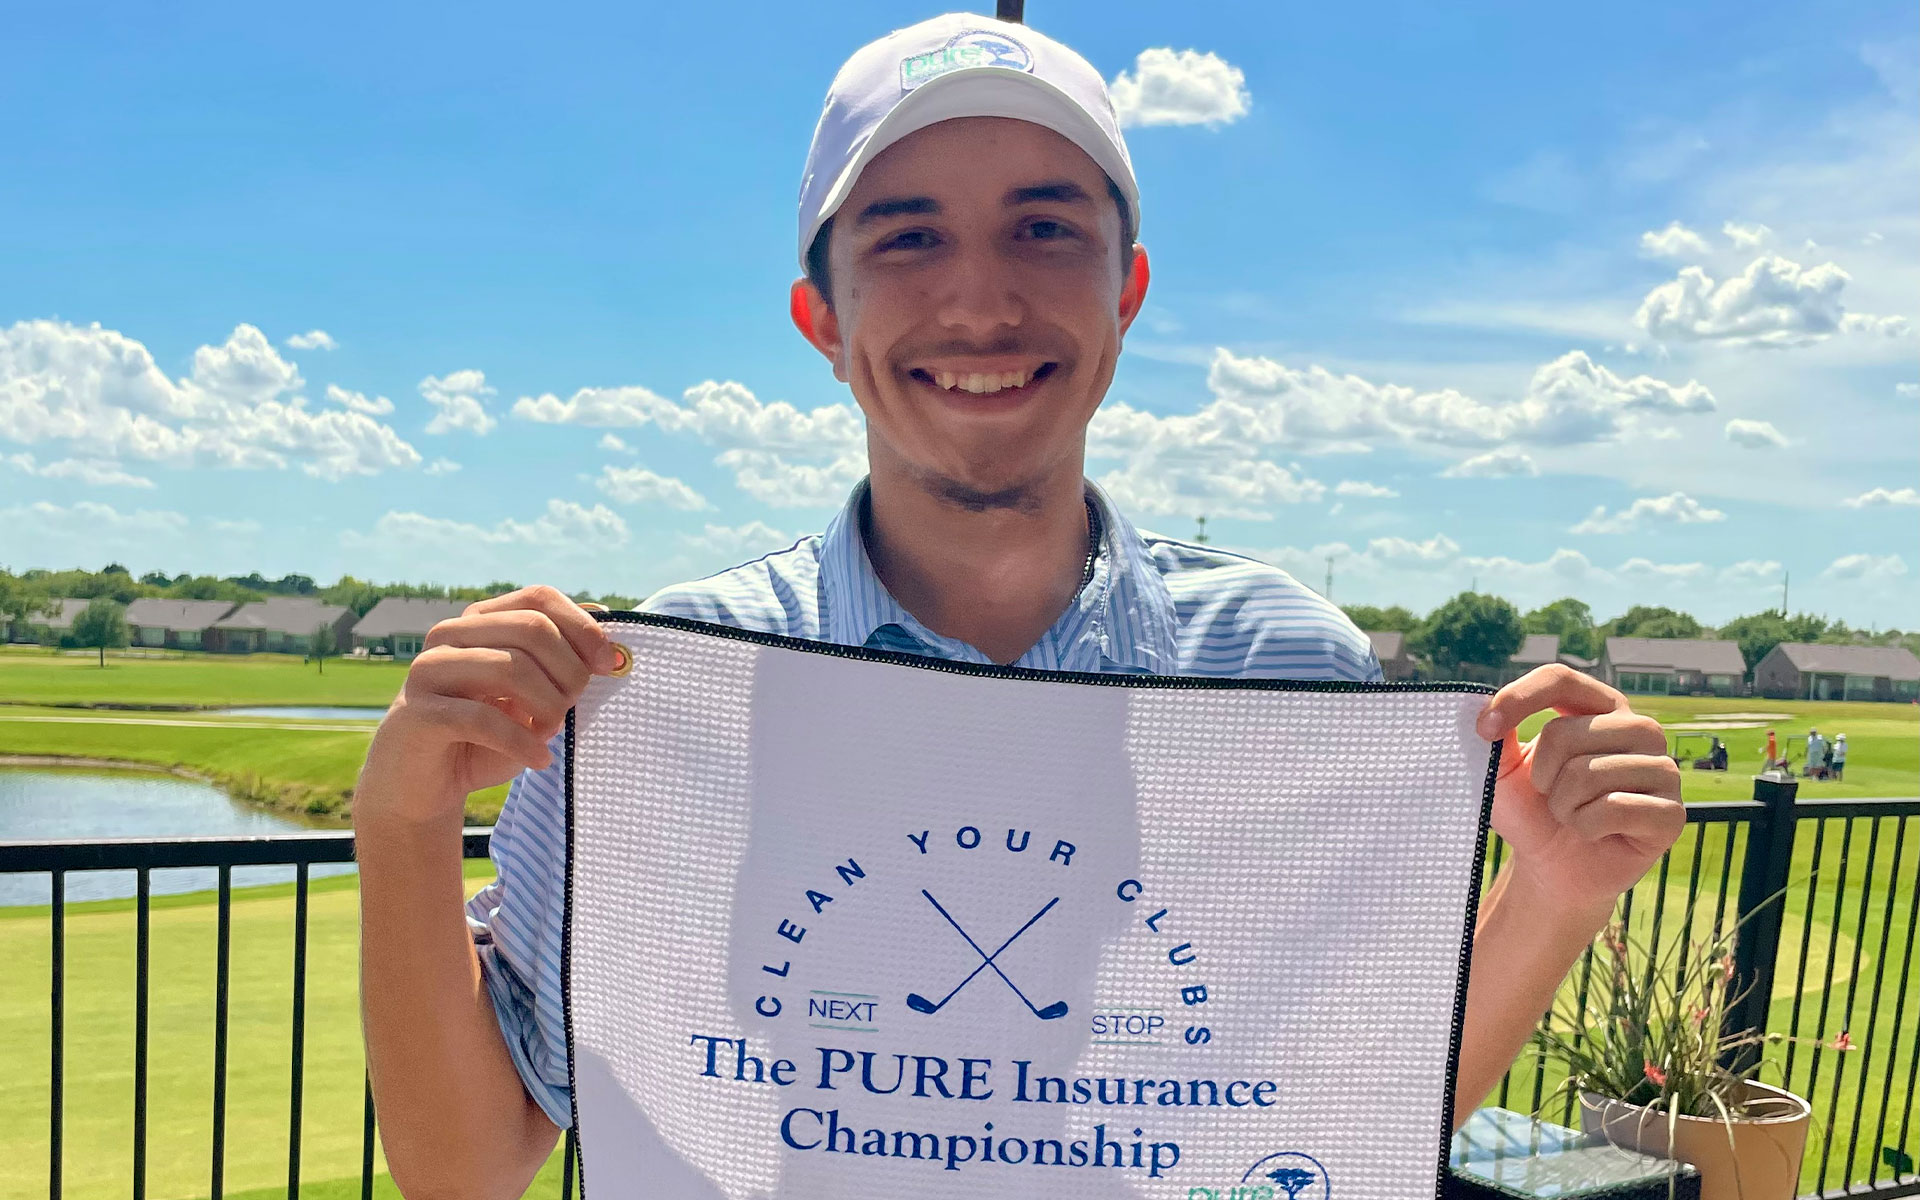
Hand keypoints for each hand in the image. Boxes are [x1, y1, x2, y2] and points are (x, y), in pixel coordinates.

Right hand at [355, 585, 623, 829]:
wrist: (422, 784)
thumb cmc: (485, 737)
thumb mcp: (531, 696)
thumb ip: (560, 662)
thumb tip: (606, 626)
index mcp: (479, 621)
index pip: (539, 598)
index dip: (582, 627)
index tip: (608, 665)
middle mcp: (450, 635)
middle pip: (532, 629)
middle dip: (569, 671)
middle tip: (573, 706)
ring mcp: (429, 670)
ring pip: (511, 668)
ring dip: (548, 706)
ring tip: (551, 732)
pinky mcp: (418, 713)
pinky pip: (484, 719)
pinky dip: (522, 742)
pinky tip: (539, 758)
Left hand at [1476, 665, 1684, 915]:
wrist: (1553, 868)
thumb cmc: (1532, 811)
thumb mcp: (1503, 770)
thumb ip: (1498, 735)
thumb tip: (1491, 716)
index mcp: (1600, 708)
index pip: (1560, 679)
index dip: (1519, 698)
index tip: (1484, 729)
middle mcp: (1639, 730)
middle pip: (1566, 732)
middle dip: (1540, 774)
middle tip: (1550, 796)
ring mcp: (1663, 770)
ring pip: (1588, 772)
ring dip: (1563, 805)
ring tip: (1572, 815)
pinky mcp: (1672, 813)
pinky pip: (1614, 808)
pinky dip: (1587, 826)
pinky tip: (1595, 833)